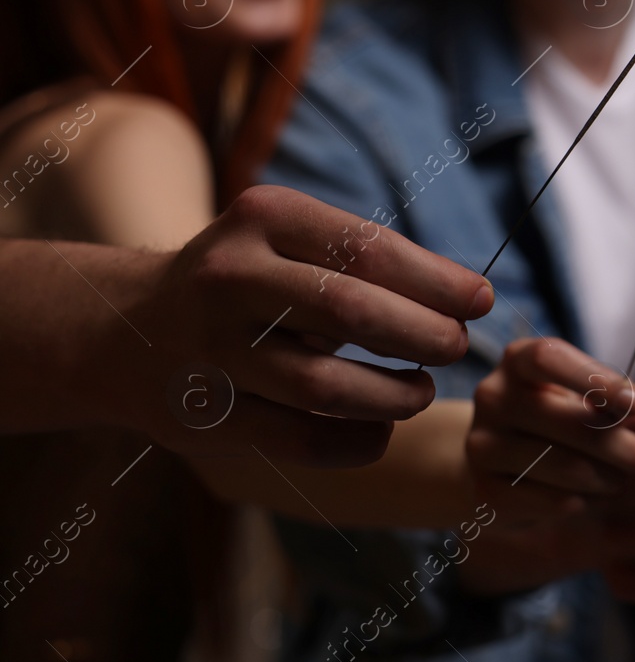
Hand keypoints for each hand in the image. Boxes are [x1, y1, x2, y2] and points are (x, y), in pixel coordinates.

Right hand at [126, 185, 492, 466]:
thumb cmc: (250, 280)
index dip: (438, 281)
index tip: (481, 300)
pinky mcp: (207, 415)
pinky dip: (357, 442)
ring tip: (422, 391)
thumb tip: (468, 299)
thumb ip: (367, 261)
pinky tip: (382, 430)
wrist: (126, 329)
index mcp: (262, 219)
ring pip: (326, 386)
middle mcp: (230, 278)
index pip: (369, 250)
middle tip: (457, 347)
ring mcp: (213, 350)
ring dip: (395, 396)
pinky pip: (300, 440)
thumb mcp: (290, 240)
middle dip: (425, 335)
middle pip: (353, 313)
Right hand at [466, 337, 634, 599]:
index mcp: (524, 361)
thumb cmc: (583, 427)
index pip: (549, 355)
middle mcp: (494, 395)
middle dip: (605, 438)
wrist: (514, 468)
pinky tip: (583, 503)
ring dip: (590, 473)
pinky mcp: (480, 488)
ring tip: (618, 482)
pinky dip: (560, 500)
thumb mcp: (618, 409)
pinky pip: (525, 497)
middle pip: (551, 412)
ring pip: (541, 458)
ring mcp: (481, 442)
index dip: (593, 377)